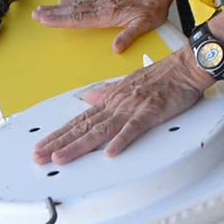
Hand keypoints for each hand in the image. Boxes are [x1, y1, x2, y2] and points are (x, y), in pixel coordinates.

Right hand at [31, 0, 171, 54]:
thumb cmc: (151, 10)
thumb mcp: (144, 25)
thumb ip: (129, 36)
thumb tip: (116, 48)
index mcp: (107, 15)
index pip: (79, 19)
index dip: (61, 21)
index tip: (45, 20)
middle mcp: (101, 8)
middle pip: (72, 11)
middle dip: (53, 14)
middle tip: (36, 14)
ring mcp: (102, 3)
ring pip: (76, 5)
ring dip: (58, 8)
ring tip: (43, 8)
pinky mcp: (106, 0)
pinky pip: (84, 1)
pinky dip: (71, 2)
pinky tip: (64, 2)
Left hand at [31, 53, 208, 163]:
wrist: (184, 66)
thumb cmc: (161, 76)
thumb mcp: (127, 82)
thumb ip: (106, 92)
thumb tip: (88, 97)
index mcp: (110, 100)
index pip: (79, 120)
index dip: (59, 134)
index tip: (43, 146)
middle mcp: (116, 104)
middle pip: (83, 127)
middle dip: (59, 143)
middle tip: (40, 156)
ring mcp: (131, 108)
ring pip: (100, 130)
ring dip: (79, 145)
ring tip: (61, 157)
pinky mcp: (149, 112)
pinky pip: (133, 128)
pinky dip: (121, 140)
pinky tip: (110, 152)